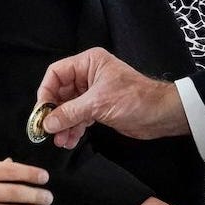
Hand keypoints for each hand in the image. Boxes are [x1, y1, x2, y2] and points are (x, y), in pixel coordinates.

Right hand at [36, 47, 187, 148]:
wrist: (162, 115)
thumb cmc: (135, 99)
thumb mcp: (98, 104)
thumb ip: (70, 113)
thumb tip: (46, 123)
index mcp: (88, 63)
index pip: (56, 73)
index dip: (46, 92)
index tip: (42, 111)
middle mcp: (88, 75)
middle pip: (60, 92)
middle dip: (55, 112)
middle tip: (48, 130)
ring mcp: (93, 92)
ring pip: (69, 107)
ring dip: (63, 124)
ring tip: (60, 140)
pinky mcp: (99, 108)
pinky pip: (79, 117)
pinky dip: (73, 128)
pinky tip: (69, 140)